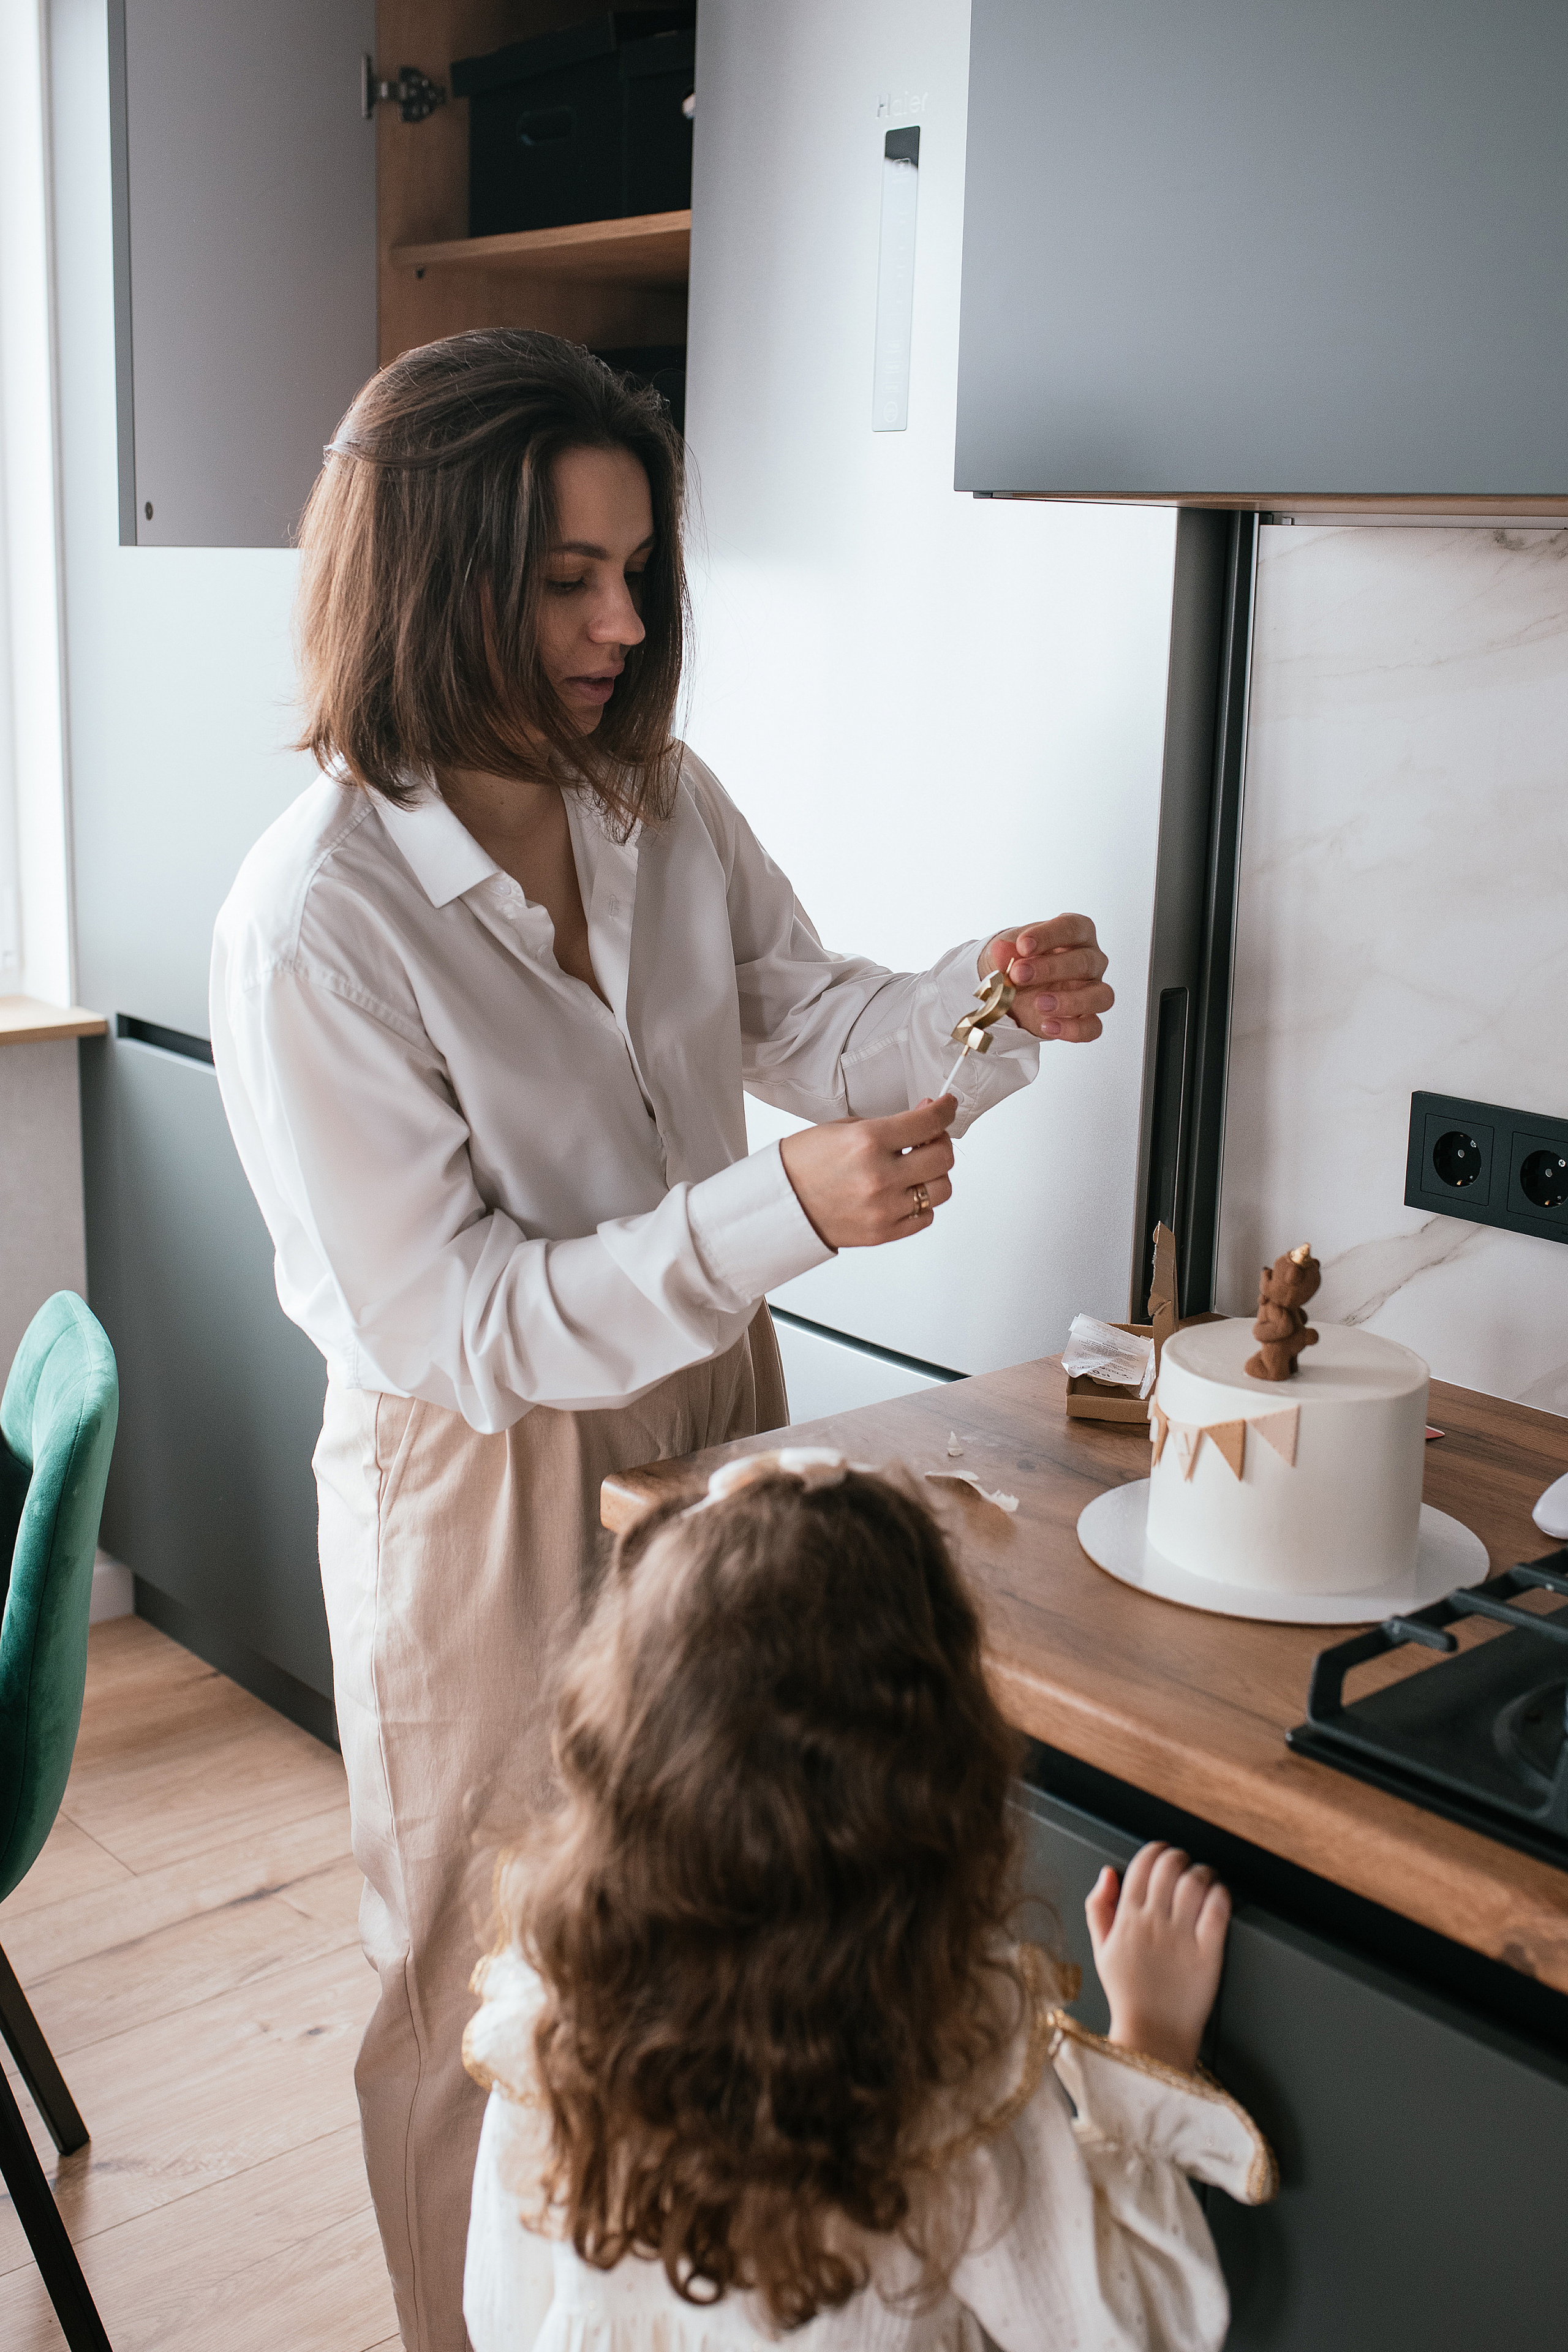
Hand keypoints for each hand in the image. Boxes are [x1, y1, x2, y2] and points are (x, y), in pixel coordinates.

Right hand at [779, 1098, 954, 1250]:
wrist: (780, 1203)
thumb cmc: (805, 1162)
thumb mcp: (844, 1128)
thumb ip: (891, 1124)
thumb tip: (927, 1114)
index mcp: (867, 1142)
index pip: (928, 1122)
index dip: (945, 1110)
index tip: (948, 1106)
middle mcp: (880, 1176)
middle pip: (943, 1157)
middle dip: (941, 1141)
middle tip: (929, 1138)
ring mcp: (884, 1208)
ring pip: (942, 1189)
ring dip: (935, 1174)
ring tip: (917, 1167)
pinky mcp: (884, 1232)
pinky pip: (927, 1216)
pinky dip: (923, 1202)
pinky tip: (905, 1191)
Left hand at [980, 914, 1111, 1042]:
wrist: (1013, 990)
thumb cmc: (1020, 962)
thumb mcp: (1006, 953)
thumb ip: (1005, 951)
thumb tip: (1001, 950)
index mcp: (1076, 934)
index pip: (1073, 927)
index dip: (1049, 935)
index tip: (1022, 945)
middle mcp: (1091, 960)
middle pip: (1085, 961)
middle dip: (1050, 968)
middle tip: (1019, 975)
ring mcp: (1093, 990)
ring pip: (1100, 995)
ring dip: (1070, 1001)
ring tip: (1039, 1003)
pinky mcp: (1087, 1018)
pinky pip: (1093, 1027)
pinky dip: (1073, 1029)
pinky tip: (1047, 1026)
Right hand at [1085, 1842, 1230, 2073]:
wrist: (1152, 2036)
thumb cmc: (1128, 1995)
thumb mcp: (1101, 1949)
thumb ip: (1098, 1907)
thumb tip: (1107, 1873)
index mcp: (1126, 1919)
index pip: (1142, 1864)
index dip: (1156, 1849)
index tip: (1163, 1852)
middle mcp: (1153, 1923)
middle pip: (1170, 1866)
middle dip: (1180, 1857)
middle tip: (1184, 1864)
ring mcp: (1181, 1938)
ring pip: (1195, 1882)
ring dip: (1202, 1872)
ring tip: (1205, 1878)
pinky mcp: (1208, 1954)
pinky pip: (1217, 1910)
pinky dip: (1221, 1894)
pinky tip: (1219, 1895)